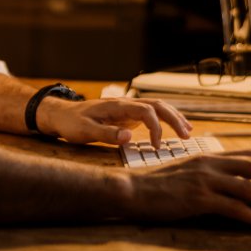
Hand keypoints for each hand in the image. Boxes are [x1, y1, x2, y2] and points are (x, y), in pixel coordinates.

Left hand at [38, 96, 192, 147]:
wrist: (61, 115)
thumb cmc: (72, 124)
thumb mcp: (85, 131)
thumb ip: (107, 134)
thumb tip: (129, 137)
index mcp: (116, 106)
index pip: (145, 111)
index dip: (155, 127)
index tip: (156, 147)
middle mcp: (125, 104)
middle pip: (156, 105)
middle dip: (173, 118)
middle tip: (186, 136)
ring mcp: (127, 108)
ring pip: (156, 107)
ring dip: (173, 117)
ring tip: (188, 132)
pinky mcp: (127, 115)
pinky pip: (151, 114)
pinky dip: (166, 119)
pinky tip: (176, 127)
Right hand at [124, 150, 250, 229]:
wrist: (132, 191)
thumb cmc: (157, 186)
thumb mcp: (185, 173)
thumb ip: (207, 175)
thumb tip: (227, 186)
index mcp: (207, 157)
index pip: (247, 155)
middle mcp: (209, 164)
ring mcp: (204, 180)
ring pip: (248, 188)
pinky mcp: (198, 198)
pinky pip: (233, 207)